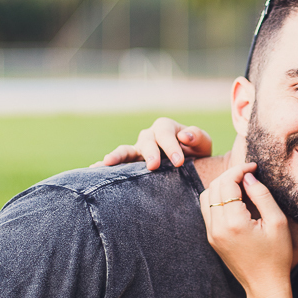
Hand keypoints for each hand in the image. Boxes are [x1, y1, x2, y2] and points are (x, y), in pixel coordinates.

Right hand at [91, 119, 212, 169]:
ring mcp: (137, 149)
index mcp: (166, 127)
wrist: (192, 166)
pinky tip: (94, 169)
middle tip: (154, 166)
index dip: (172, 146)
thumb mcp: (203, 144)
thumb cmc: (197, 152)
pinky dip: (106, 164)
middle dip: (150, 153)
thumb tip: (184, 135)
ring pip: (126, 149)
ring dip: (118, 155)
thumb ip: (198, 136)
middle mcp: (149, 136)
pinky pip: (118, 162)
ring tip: (107, 162)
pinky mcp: (131, 163)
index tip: (179, 162)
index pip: (166, 133)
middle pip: (146, 141)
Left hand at [199, 166, 292, 297]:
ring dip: (221, 185)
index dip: (240, 169)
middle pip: (214, 186)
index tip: (254, 166)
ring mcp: (211, 234)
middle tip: (249, 173)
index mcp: (233, 222)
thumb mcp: (277, 222)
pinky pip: (207, 209)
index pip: (227, 183)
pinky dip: (217, 198)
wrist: (265, 285)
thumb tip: (248, 176)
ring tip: (241, 184)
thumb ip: (261, 195)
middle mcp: (217, 227)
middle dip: (230, 174)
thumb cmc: (277, 255)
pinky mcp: (212, 238)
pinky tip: (234, 198)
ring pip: (206, 196)